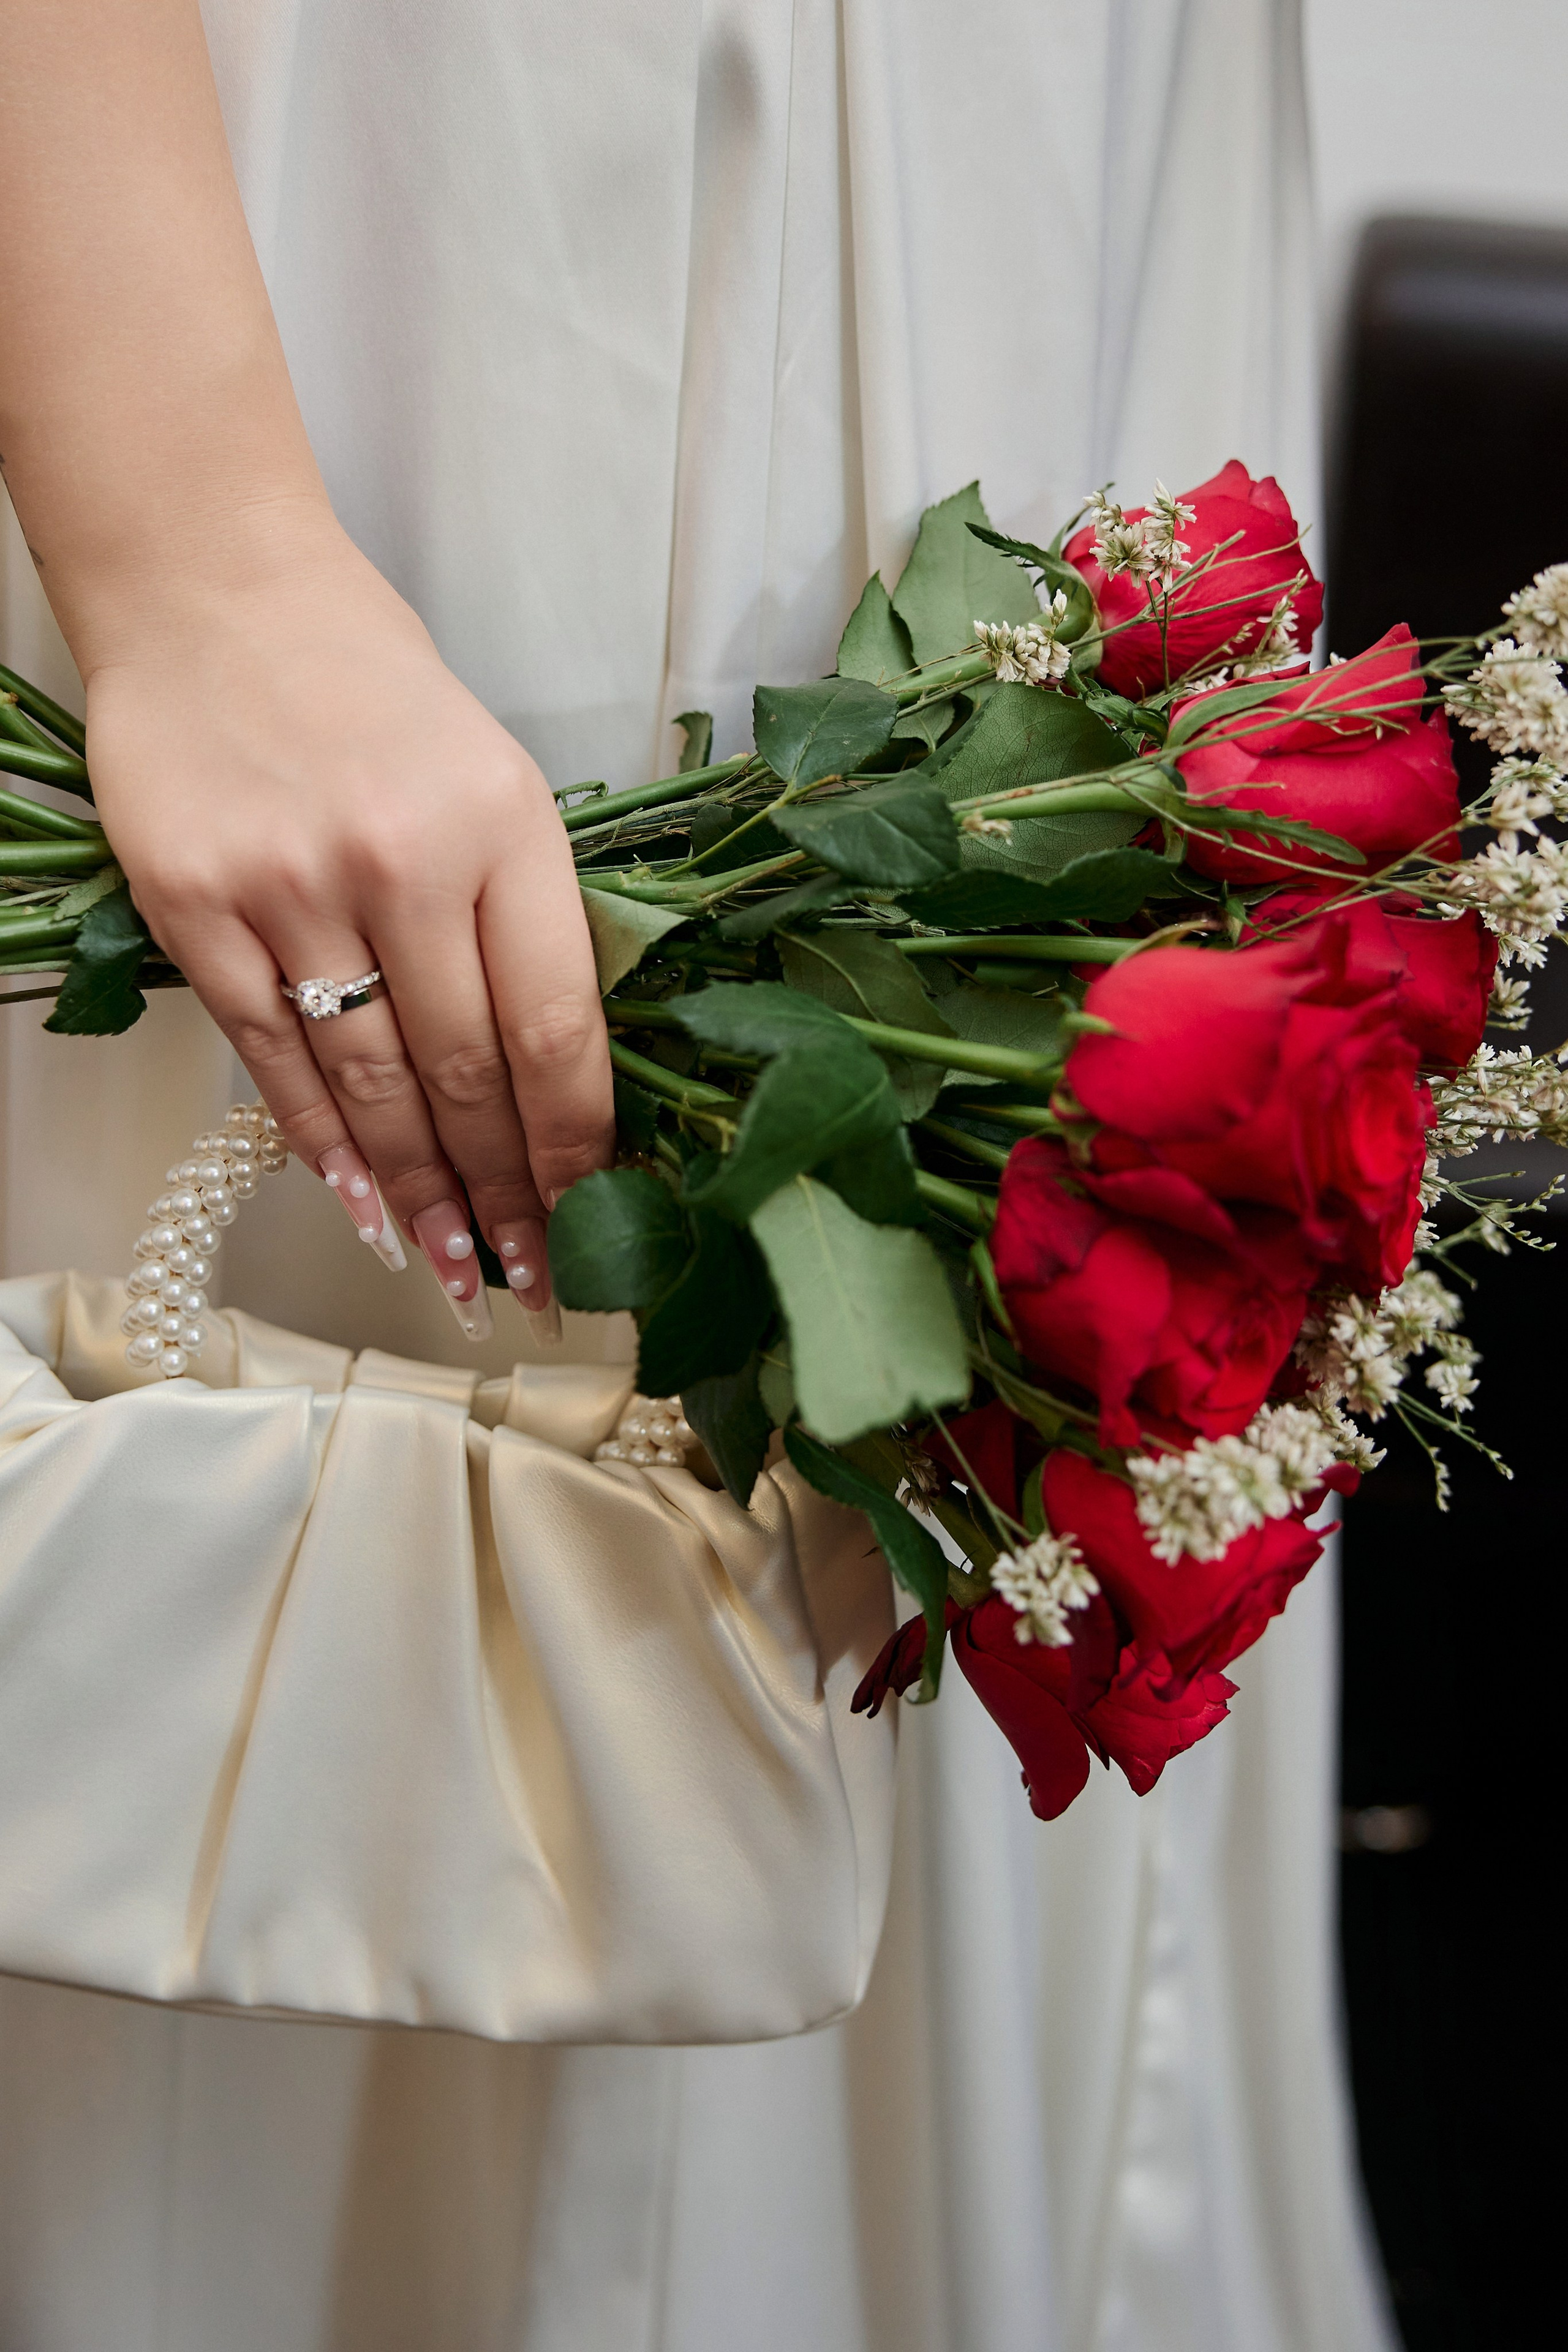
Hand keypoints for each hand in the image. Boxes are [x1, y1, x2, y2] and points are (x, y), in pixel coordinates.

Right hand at [83, 518, 612, 1324]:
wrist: (217, 592)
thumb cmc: (375, 691)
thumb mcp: (496, 780)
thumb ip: (528, 917)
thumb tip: (556, 1085)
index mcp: (506, 827)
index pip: (556, 1030)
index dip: (577, 1149)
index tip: (596, 1223)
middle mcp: (403, 861)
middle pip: (467, 1074)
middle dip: (509, 1198)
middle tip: (536, 1286)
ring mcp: (290, 885)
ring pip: (372, 1084)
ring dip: (422, 1197)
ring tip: (457, 1274)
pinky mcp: (196, 905)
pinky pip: (272, 1058)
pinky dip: (323, 1145)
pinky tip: (363, 1208)